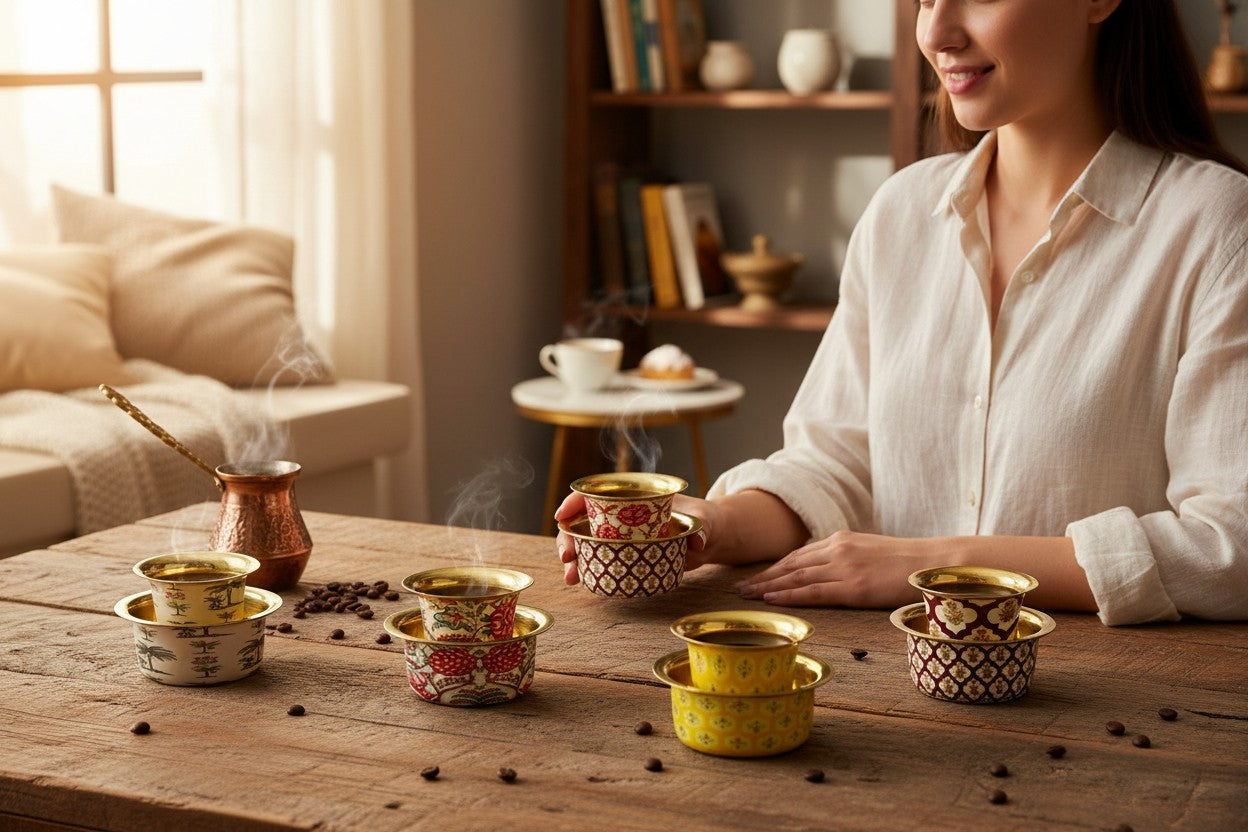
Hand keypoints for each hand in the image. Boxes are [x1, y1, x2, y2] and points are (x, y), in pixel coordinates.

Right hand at [553, 492, 711, 585]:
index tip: (562, 517)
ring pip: (584, 543)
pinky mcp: (622, 555)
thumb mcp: (702, 520)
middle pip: (581, 521)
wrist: (706, 537)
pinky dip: (585, 570)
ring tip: (571, 577)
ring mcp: (618, 536)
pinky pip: (597, 560)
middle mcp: (619, 515)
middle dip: (567, 538)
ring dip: (572, 559)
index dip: (573, 502)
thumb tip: (698, 540)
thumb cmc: (700, 520)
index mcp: (631, 497)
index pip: (594, 494)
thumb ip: (701, 527)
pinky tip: (580, 582)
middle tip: (568, 556)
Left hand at [736, 530, 936, 607]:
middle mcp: (837, 549)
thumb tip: (830, 574)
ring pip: (795, 577)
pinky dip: (788, 596)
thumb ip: (848, 560)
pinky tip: (771, 600)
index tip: (756, 577)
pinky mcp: (853, 586)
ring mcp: (844, 567)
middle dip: (763, 577)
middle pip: (790, 565)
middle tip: (740, 588)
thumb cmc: (907, 564)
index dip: (774, 567)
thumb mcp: (871, 553)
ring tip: (747, 596)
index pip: (799, 555)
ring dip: (767, 587)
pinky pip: (812, 592)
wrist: (934, 563)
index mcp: (841, 540)